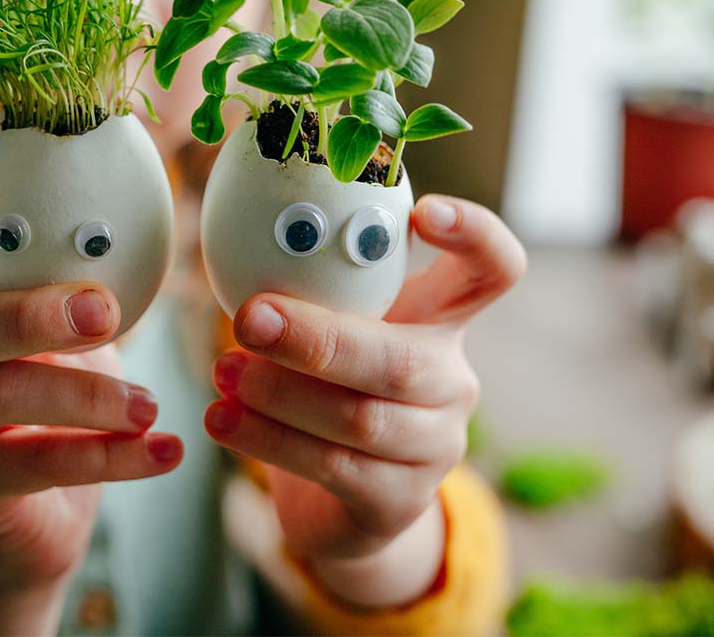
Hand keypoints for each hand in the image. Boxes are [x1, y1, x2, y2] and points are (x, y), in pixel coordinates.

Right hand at [0, 75, 182, 630]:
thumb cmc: (61, 414)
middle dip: (35, 308)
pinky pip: (37, 467)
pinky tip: (166, 453)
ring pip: (3, 396)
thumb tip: (119, 181)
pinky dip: (108, 460)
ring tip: (151, 404)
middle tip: (105, 310)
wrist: (32, 530)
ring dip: (85, 394)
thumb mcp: (68, 334)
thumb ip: (71, 271)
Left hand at [203, 195, 524, 606]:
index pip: (492, 271)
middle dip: (319, 338)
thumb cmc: (327, 390)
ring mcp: (434, 447)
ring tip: (223, 372)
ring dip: (279, 393)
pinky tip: (221, 420)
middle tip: (250, 317)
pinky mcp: (399, 502)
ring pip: (360, 418)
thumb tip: (235, 242)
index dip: (474, 236)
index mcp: (441, 322)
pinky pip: (333, 468)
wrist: (338, 503)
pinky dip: (268, 440)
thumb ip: (307, 289)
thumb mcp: (329, 330)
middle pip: (403, 360)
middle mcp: (451, 382)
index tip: (423, 210)